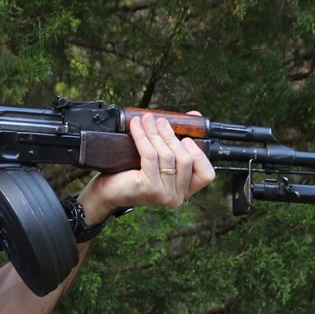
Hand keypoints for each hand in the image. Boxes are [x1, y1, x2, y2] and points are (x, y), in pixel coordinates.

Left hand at [80, 112, 216, 221]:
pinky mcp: (150, 188)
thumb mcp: (158, 158)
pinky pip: (151, 156)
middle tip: (160, 120)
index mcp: (185, 190)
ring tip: (147, 120)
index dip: (200, 154)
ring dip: (156, 133)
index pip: (206, 175)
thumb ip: (176, 141)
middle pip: (186, 160)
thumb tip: (194, 116)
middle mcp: (178, 196)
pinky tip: (136, 126)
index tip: (187, 137)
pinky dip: (143, 137)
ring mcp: (164, 194)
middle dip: (172, 136)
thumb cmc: (133, 173)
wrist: (108, 191)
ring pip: (168, 156)